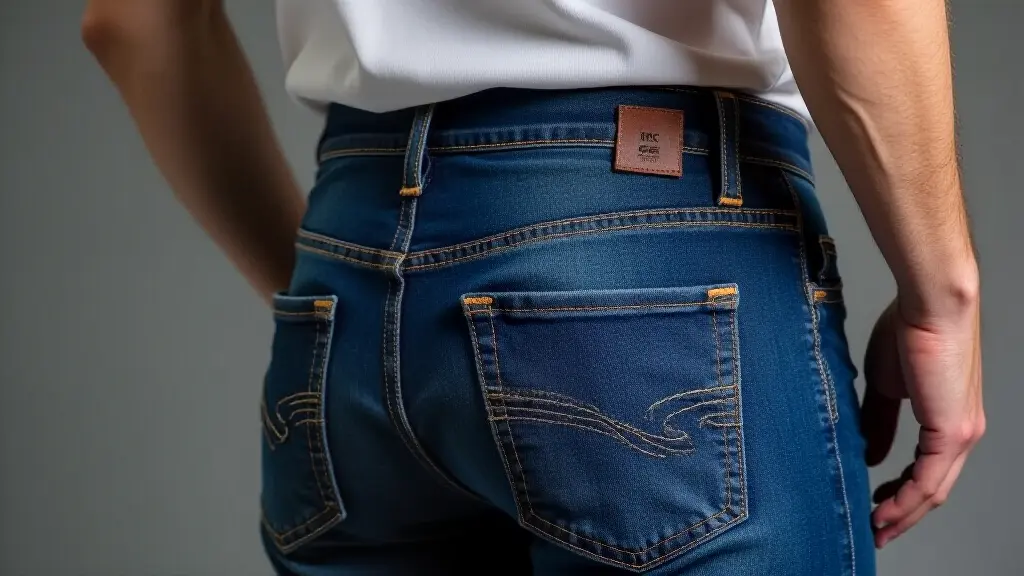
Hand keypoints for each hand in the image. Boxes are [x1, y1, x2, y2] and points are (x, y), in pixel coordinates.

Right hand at [859, 295, 984, 548]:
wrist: (930, 305)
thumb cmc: (909, 328)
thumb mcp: (886, 384)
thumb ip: (879, 421)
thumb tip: (872, 454)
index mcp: (949, 418)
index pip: (927, 468)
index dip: (901, 492)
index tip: (874, 503)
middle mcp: (963, 431)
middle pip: (933, 488)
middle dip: (903, 514)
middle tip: (877, 528)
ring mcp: (961, 435)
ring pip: (932, 491)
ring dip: (903, 515)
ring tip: (876, 527)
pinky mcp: (953, 434)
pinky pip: (927, 481)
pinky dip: (904, 502)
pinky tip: (883, 512)